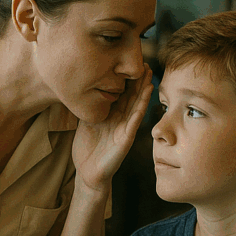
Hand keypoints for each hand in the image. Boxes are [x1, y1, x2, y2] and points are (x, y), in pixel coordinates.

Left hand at [72, 66, 153, 191]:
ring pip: (137, 106)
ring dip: (143, 91)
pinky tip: (146, 95)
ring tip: (149, 75)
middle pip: (132, 97)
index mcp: (112, 116)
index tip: (130, 63)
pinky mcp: (126, 139)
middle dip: (138, 81)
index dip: (127, 79)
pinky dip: (141, 107)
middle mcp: (121, 121)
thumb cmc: (87, 149)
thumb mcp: (87, 121)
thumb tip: (86, 87)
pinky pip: (134, 120)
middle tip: (144, 63)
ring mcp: (125, 129)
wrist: (87, 173)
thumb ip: (92, 106)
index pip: (122, 94)